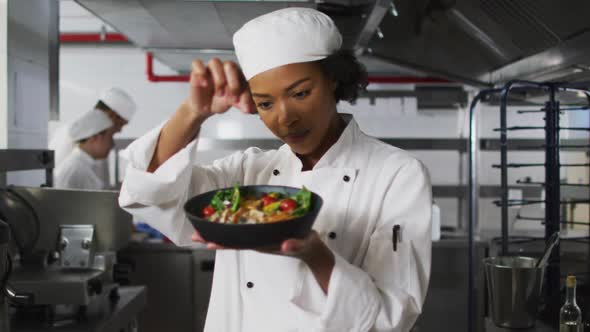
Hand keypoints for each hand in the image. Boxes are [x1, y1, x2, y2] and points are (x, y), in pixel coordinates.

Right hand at [186, 58, 255, 116]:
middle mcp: (224, 67)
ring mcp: (210, 68)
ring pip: (215, 62)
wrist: (204, 107)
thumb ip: (243, 103)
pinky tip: (204, 84)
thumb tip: (250, 109)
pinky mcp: (197, 70)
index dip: (245, 92)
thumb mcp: (234, 104)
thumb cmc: (221, 101)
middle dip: (233, 83)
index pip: (243, 76)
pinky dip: (201, 72)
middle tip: (232, 98)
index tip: (244, 106)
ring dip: (219, 79)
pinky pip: (197, 63)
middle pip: (230, 65)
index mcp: (237, 73)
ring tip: (219, 94)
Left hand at [191, 230, 331, 264]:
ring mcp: (259, 237)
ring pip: (235, 235)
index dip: (223, 242)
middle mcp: (258, 241)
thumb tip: (285, 245)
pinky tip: (224, 219)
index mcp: (264, 243)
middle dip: (214, 237)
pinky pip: (244, 229)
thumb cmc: (308, 246)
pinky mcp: (263, 232)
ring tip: (202, 229)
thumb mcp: (305, 244)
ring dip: (219, 231)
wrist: (312, 249)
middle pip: (232, 240)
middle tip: (195, 236)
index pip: (239, 244)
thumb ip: (296, 245)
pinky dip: (232, 224)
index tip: (208, 241)